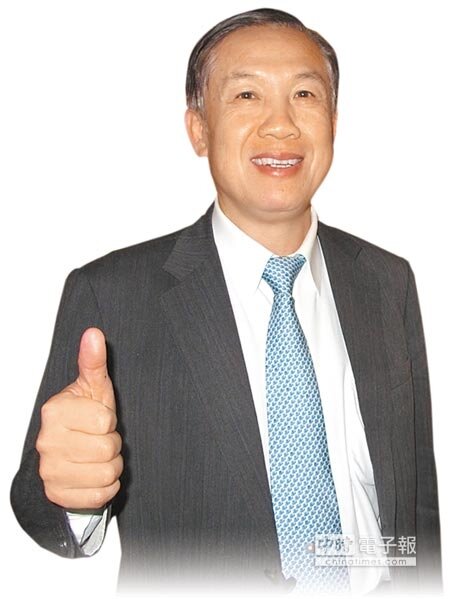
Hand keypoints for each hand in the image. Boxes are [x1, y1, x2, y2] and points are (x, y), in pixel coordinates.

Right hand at [36, 327, 122, 508]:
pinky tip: (95, 473)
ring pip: (107, 474)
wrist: (68, 451)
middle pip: (108, 449)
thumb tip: (94, 333)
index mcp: (55, 411)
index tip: (99, 419)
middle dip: (112, 444)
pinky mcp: (57, 494)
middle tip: (100, 439)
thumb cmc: (85, 416)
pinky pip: (101, 495)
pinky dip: (106, 487)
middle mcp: (47, 441)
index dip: (110, 421)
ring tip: (98, 455)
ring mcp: (49, 470)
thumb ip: (93, 362)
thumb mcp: (93, 387)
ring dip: (111, 466)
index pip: (105, 421)